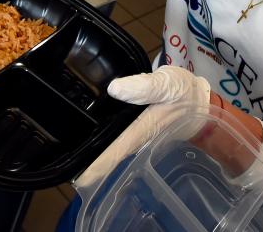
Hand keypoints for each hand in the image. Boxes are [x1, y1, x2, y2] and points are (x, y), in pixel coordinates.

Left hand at [75, 67, 211, 191]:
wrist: (200, 102)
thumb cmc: (183, 93)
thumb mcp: (167, 84)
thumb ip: (143, 86)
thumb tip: (114, 89)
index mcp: (142, 129)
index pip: (114, 152)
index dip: (95, 166)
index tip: (77, 179)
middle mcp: (137, 137)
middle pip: (109, 155)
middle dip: (87, 161)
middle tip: (62, 164)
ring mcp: (136, 136)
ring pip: (112, 149)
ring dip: (94, 152)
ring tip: (71, 153)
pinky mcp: (136, 130)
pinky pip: (116, 139)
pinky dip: (103, 142)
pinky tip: (90, 137)